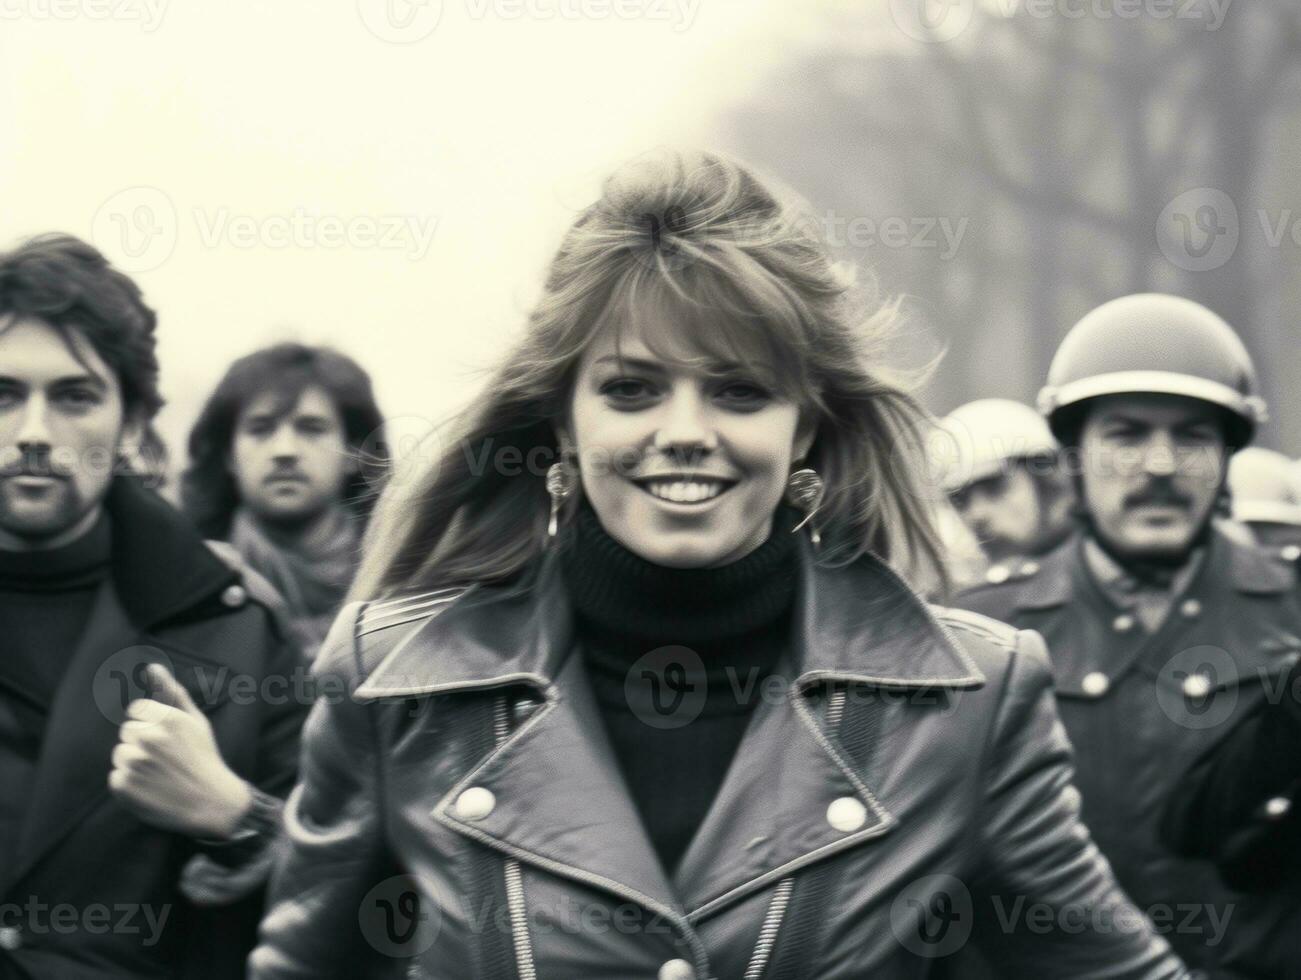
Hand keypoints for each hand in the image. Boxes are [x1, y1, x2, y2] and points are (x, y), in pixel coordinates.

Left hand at [109, 663, 252, 838]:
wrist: (212, 802)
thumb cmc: (203, 757)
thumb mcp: (195, 721)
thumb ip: (172, 692)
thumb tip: (152, 666)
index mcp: (166, 718)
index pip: (137, 710)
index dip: (151, 724)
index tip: (167, 740)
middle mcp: (149, 738)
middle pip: (127, 731)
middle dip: (141, 742)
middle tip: (165, 758)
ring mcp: (134, 763)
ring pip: (120, 753)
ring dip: (134, 763)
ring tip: (158, 774)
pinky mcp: (124, 786)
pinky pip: (115, 777)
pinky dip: (130, 784)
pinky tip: (151, 788)